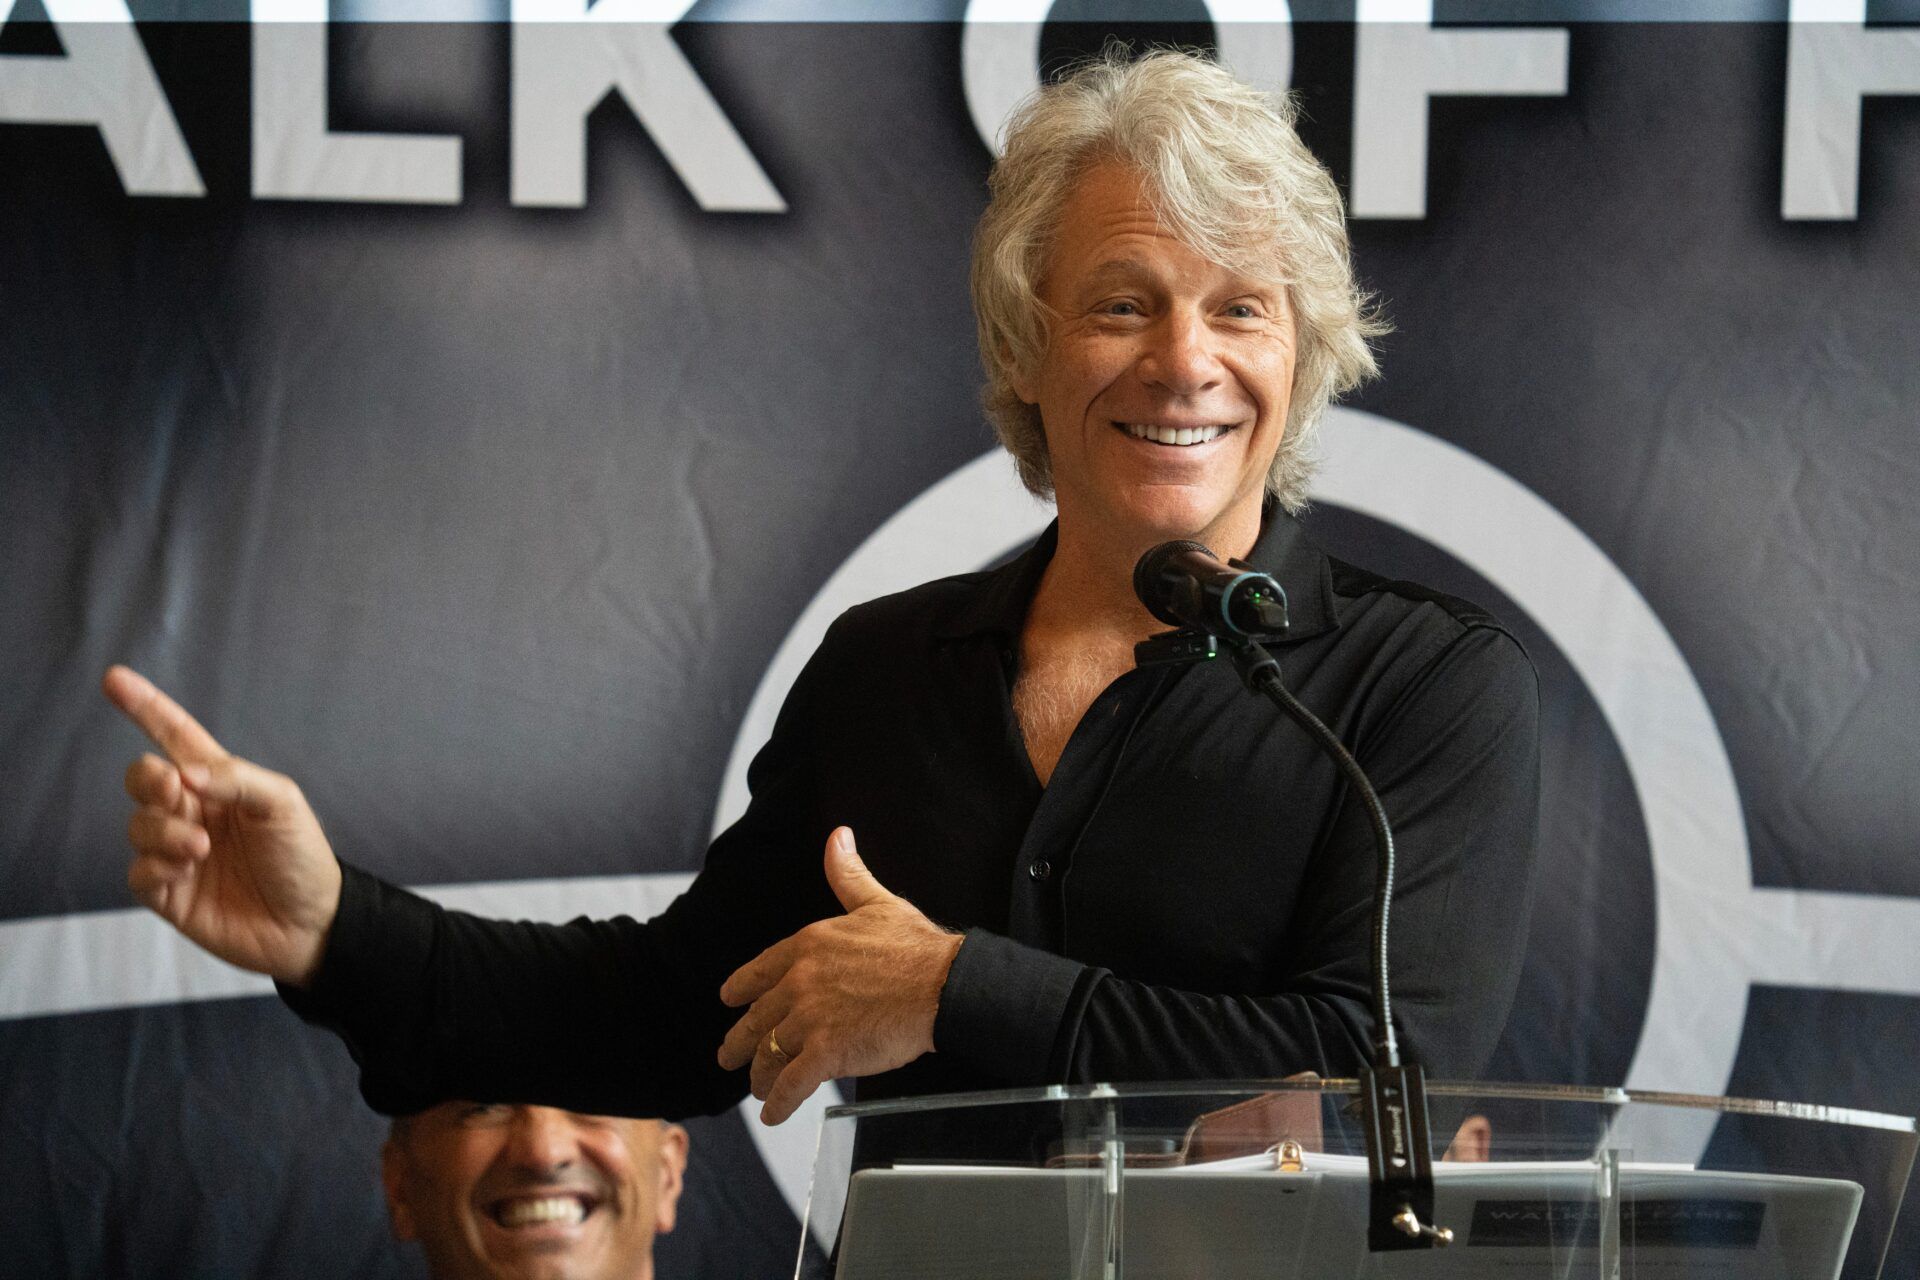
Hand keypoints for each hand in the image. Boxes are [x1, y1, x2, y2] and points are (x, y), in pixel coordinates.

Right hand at [101, 665, 342, 986]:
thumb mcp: (283, 804)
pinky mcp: (168, 894)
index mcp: (220, 783)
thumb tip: (182, 773)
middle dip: (149, 780)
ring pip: (138, 826)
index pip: (174, 737)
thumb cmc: (302, 857)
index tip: (114, 679)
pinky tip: (185, 870)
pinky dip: (155, 865)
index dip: (145, 708)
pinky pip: (138, 871)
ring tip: (200, 847)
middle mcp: (193, 812)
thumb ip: (235, 778)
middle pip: (143, 779)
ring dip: (163, 830)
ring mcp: (177, 853)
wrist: (310, 924)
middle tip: (177, 791)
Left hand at [717, 827, 962, 1124]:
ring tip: (758, 1087)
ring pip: (769, 1054)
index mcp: (807, 946)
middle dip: (740, 1041)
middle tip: (729, 1055)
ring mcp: (810, 1019)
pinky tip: (774, 1113)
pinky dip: (779, 1102)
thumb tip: (838, 836)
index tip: (729, 1000)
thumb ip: (848, 874)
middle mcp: (799, 982)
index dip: (739, 990)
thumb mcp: (875, 902)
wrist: (943, 985)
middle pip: (756, 1019)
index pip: (758, 971)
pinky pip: (790, 1084)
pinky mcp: (826, 1053)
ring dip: (760, 1075)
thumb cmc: (916, 946)